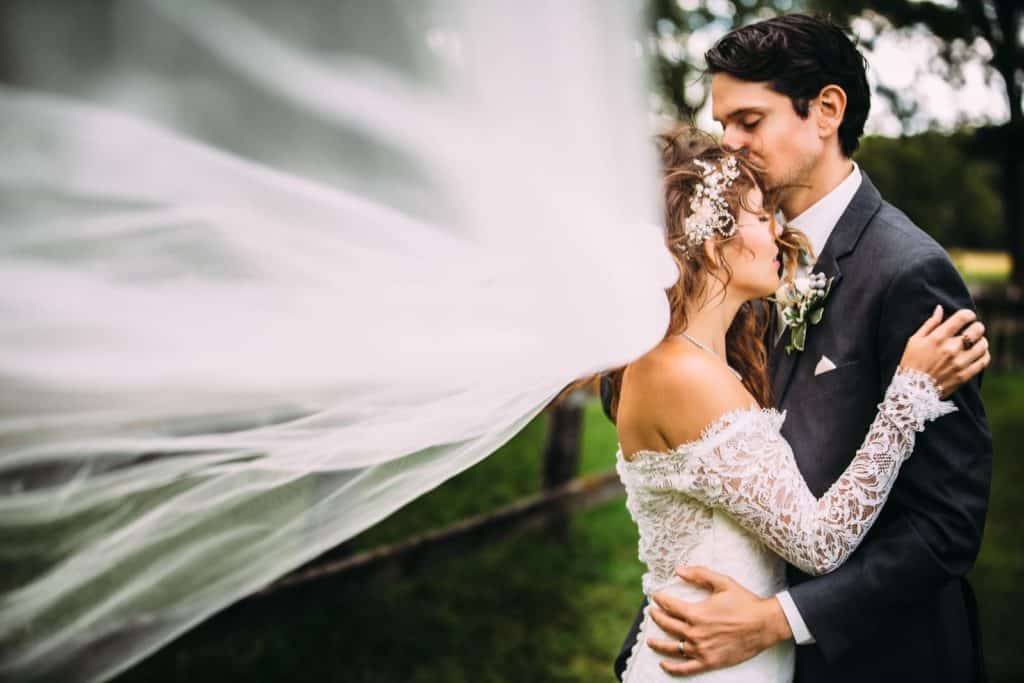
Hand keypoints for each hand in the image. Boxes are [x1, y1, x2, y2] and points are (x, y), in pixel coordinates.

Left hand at [646, 566, 791, 675]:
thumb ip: (699, 574)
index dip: (660, 600)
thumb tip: (678, 570)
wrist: (765, 624)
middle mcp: (695, 633)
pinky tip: (664, 664)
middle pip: (668, 625)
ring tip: (649, 640)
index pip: (669, 606)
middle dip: (657, 617)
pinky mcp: (710, 662)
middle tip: (652, 612)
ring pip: (673, 648)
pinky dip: (673, 667)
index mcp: (696, 613)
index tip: (656, 596)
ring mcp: (701, 649)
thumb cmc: (744, 601)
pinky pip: (686, 668)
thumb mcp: (722, 582)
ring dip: (658, 644)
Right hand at [900, 306, 989, 397]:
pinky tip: (978, 354)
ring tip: (975, 342)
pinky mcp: (965, 375)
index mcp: (938, 338)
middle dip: (976, 327)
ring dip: (981, 341)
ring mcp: (959, 363)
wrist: (912, 390)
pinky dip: (984, 355)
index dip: (968, 314)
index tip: (966, 317)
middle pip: (977, 329)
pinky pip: (984, 361)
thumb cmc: (911, 362)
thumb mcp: (914, 340)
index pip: (963, 317)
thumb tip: (940, 309)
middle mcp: (951, 348)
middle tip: (972, 329)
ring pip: (983, 345)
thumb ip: (929, 324)